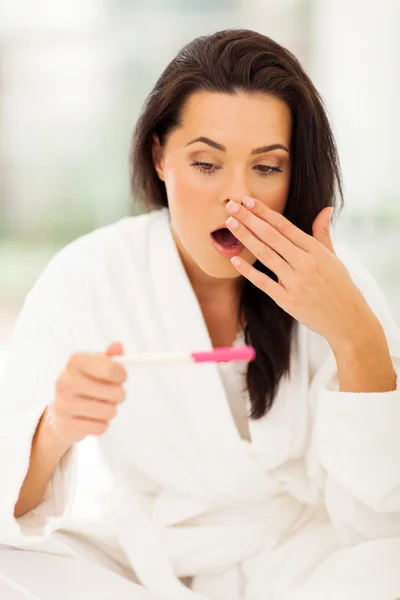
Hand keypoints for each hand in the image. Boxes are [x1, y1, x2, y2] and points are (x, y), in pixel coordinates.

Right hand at [44, 342, 126, 445]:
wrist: (60, 412)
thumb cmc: (84, 383)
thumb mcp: (96, 365)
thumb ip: (110, 356)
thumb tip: (118, 346)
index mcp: (75, 361)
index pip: (110, 368)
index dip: (121, 375)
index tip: (121, 377)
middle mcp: (65, 381)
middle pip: (114, 392)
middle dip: (119, 395)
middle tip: (114, 395)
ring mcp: (63, 404)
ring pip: (109, 411)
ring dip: (111, 410)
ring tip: (102, 406)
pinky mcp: (66, 426)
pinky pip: (100, 427)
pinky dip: (102, 425)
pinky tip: (92, 419)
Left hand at [225, 196, 376, 346]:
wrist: (347, 320)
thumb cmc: (340, 287)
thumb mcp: (333, 257)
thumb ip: (323, 233)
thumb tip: (325, 209)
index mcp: (314, 250)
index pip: (284, 226)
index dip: (264, 212)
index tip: (248, 200)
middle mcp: (304, 263)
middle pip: (271, 236)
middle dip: (249, 219)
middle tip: (232, 206)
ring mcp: (295, 282)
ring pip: (265, 255)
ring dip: (245, 238)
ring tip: (230, 224)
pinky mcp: (287, 300)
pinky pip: (263, 282)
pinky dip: (248, 271)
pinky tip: (235, 260)